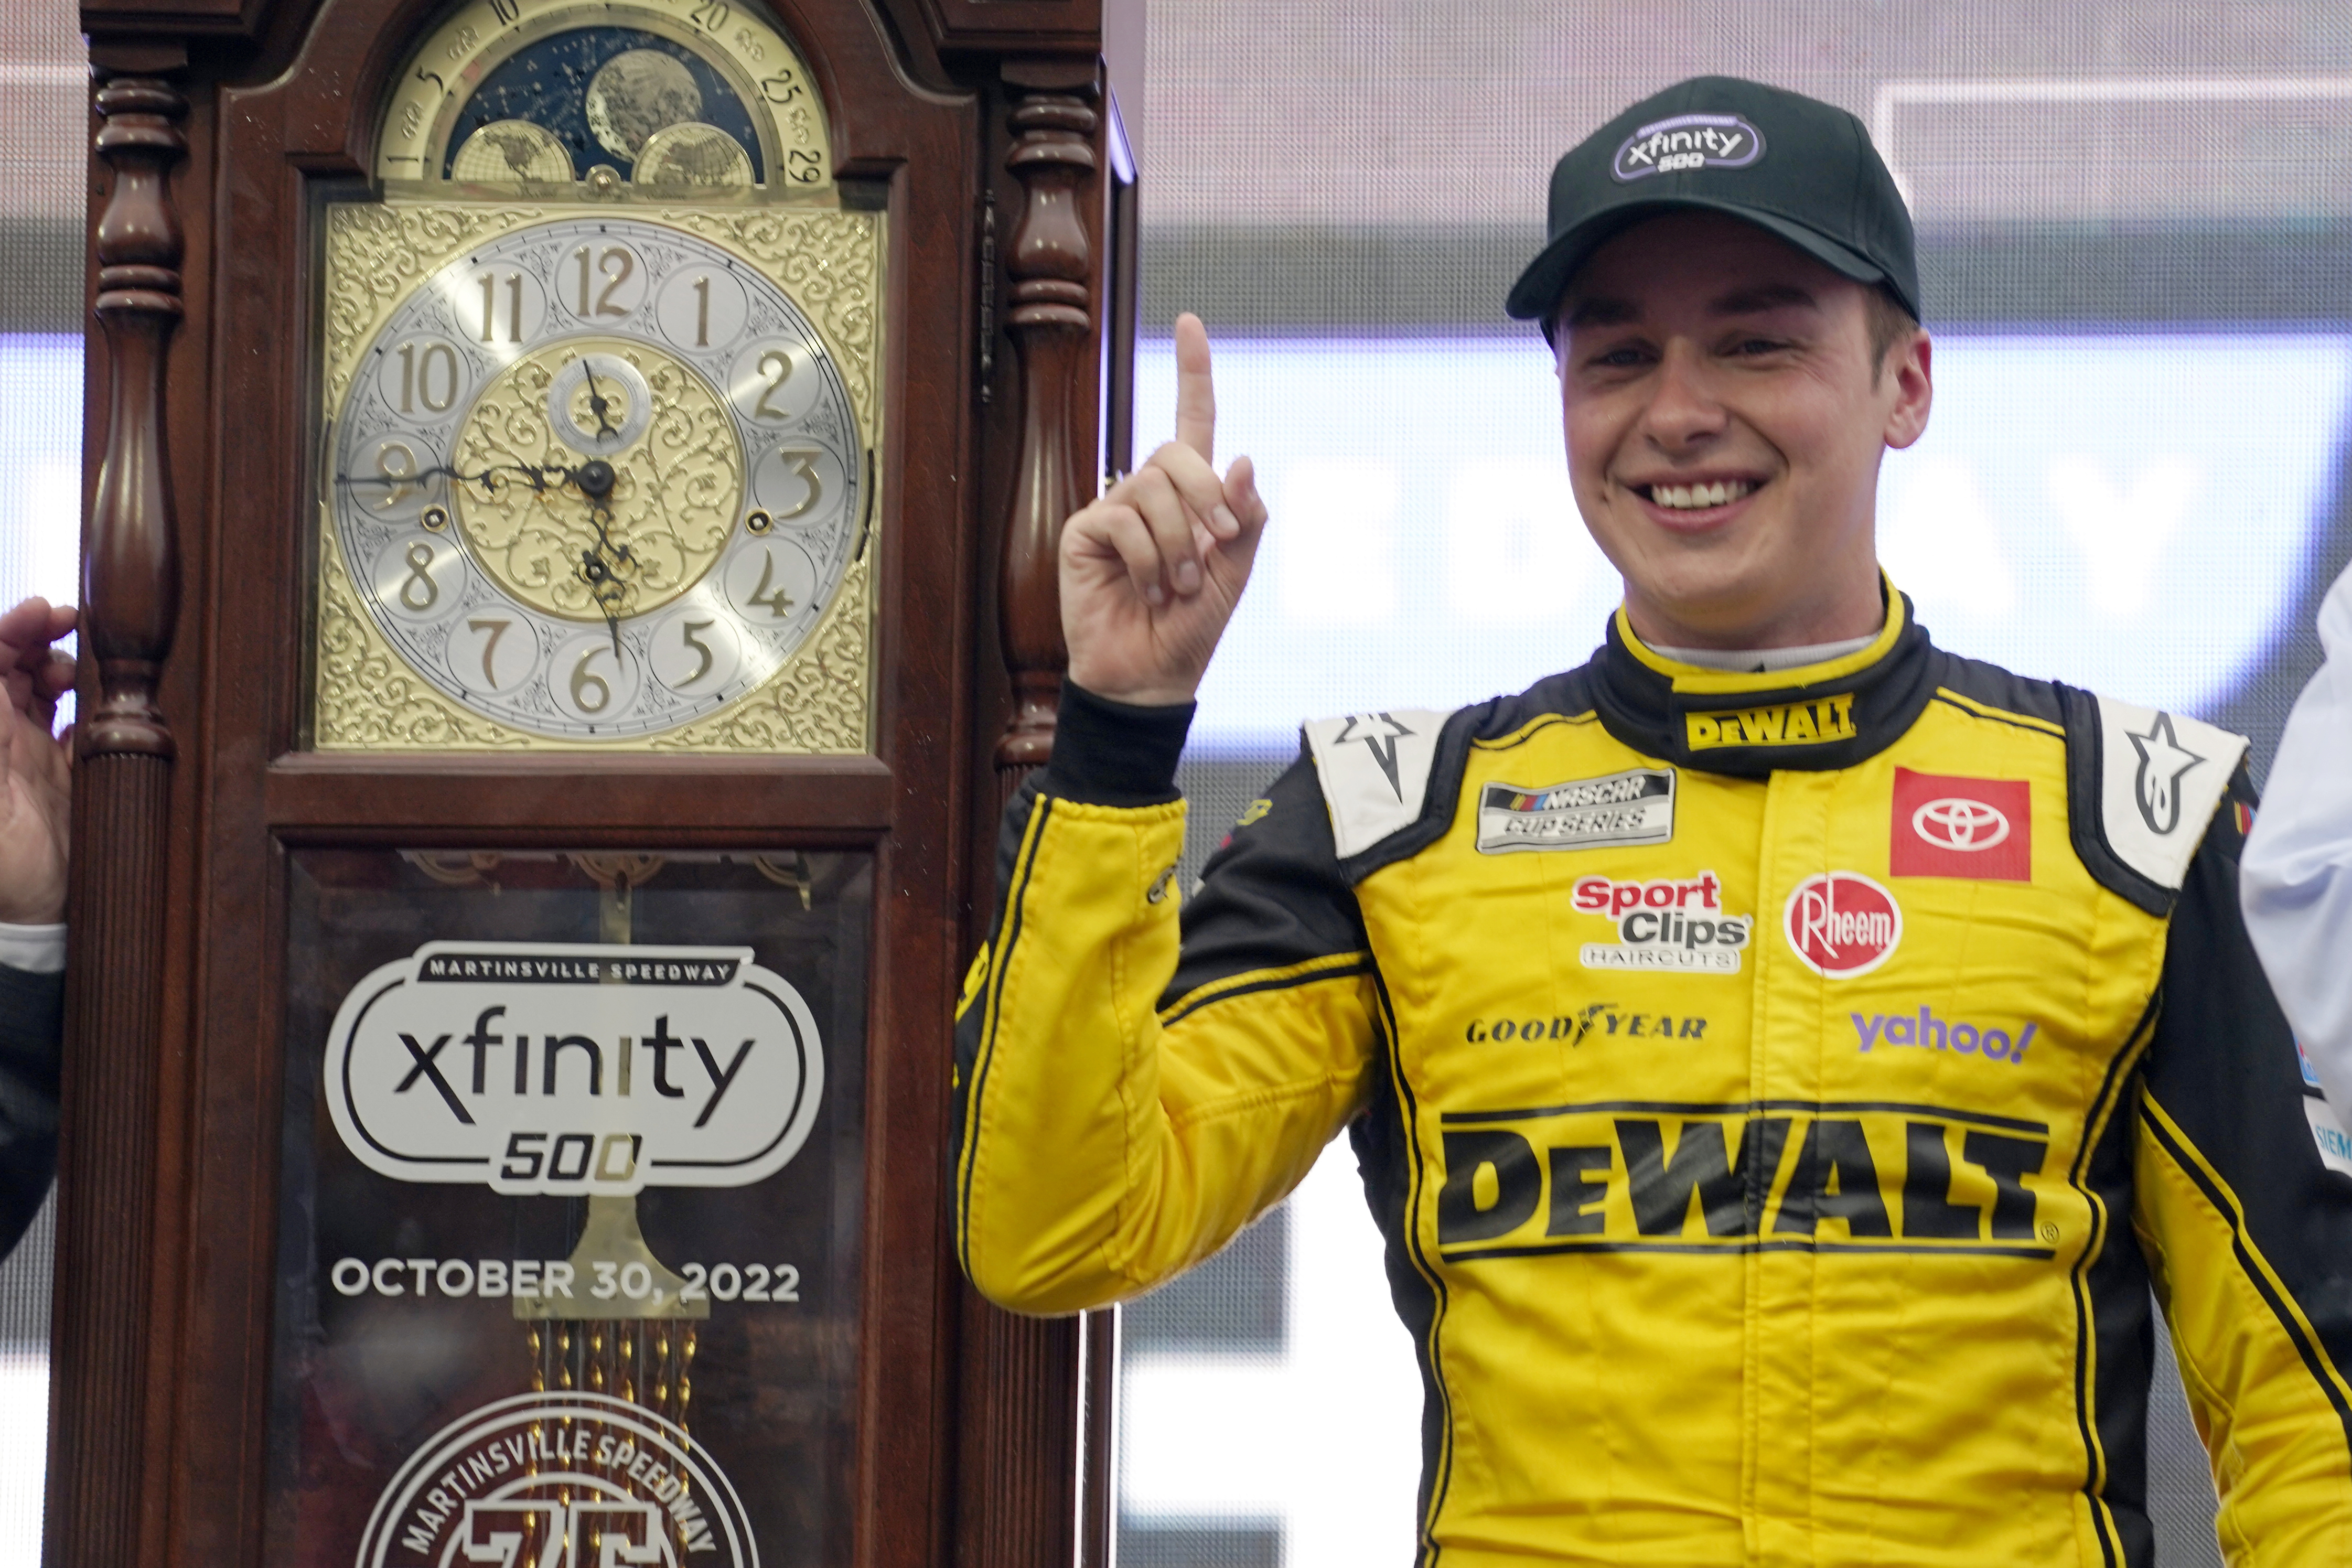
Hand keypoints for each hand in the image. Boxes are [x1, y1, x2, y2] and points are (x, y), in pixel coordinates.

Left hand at [0, 597, 73, 925]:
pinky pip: (77, 724)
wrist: (40, 921)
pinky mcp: (67, 776)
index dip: (10, 628)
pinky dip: (90, 703)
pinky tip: (101, 698)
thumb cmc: (4, 871)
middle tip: (72, 621)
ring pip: (43, 686)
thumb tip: (0, 678)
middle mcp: (1, 739)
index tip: (46, 611)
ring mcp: (32, 755)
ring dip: (62, 662)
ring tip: (83, 663)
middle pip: (12, 666)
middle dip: (37, 634)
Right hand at [1061, 313, 1267, 705]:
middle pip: (1176, 452)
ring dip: (1178, 544)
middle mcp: (1148, 494)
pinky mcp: (1084, 533)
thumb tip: (1243, 459)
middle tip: (1217, 544)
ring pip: (1152, 489)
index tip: (1191, 322)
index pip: (1192, 421)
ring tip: (1176, 588)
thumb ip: (1245, 518)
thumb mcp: (1234, 573)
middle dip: (1206, 496)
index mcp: (1190, 497)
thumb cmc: (1191, 628)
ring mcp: (1113, 511)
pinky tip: (1147, 589)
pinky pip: (1123, 518)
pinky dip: (1148, 558)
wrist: (1150, 676)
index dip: (1193, 373)